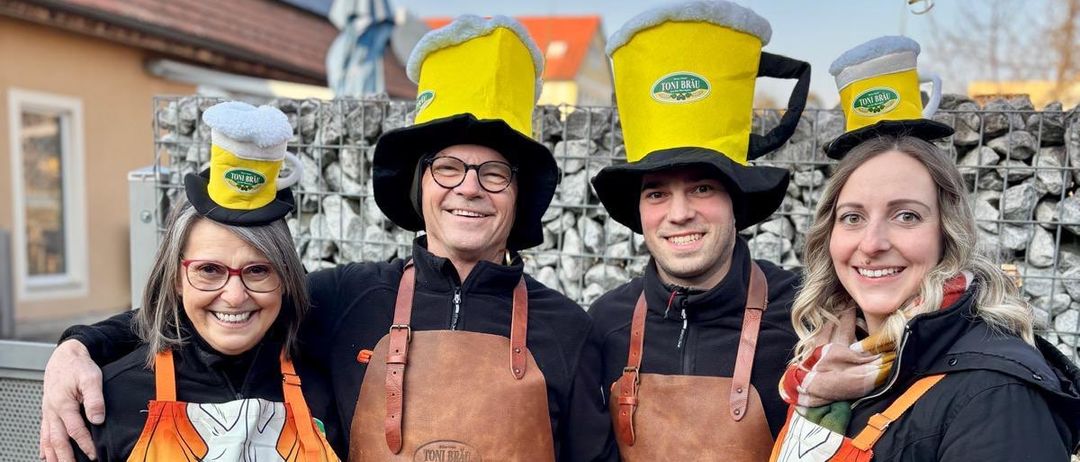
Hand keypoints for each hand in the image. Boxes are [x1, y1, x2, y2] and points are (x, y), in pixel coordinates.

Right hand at [39, 340, 103, 460]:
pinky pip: (44, 433)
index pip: (74, 431)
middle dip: (65, 457)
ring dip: (54, 455)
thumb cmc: (79, 366)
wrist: (65, 356)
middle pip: (58, 440)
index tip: (94, 456)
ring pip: (48, 439)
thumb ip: (95, 399)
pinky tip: (46, 456)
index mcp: (63, 404)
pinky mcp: (48, 412)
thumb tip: (97, 419)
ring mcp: (48, 412)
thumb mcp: (91, 378)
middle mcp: (53, 411)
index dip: (85, 444)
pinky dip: (44, 446)